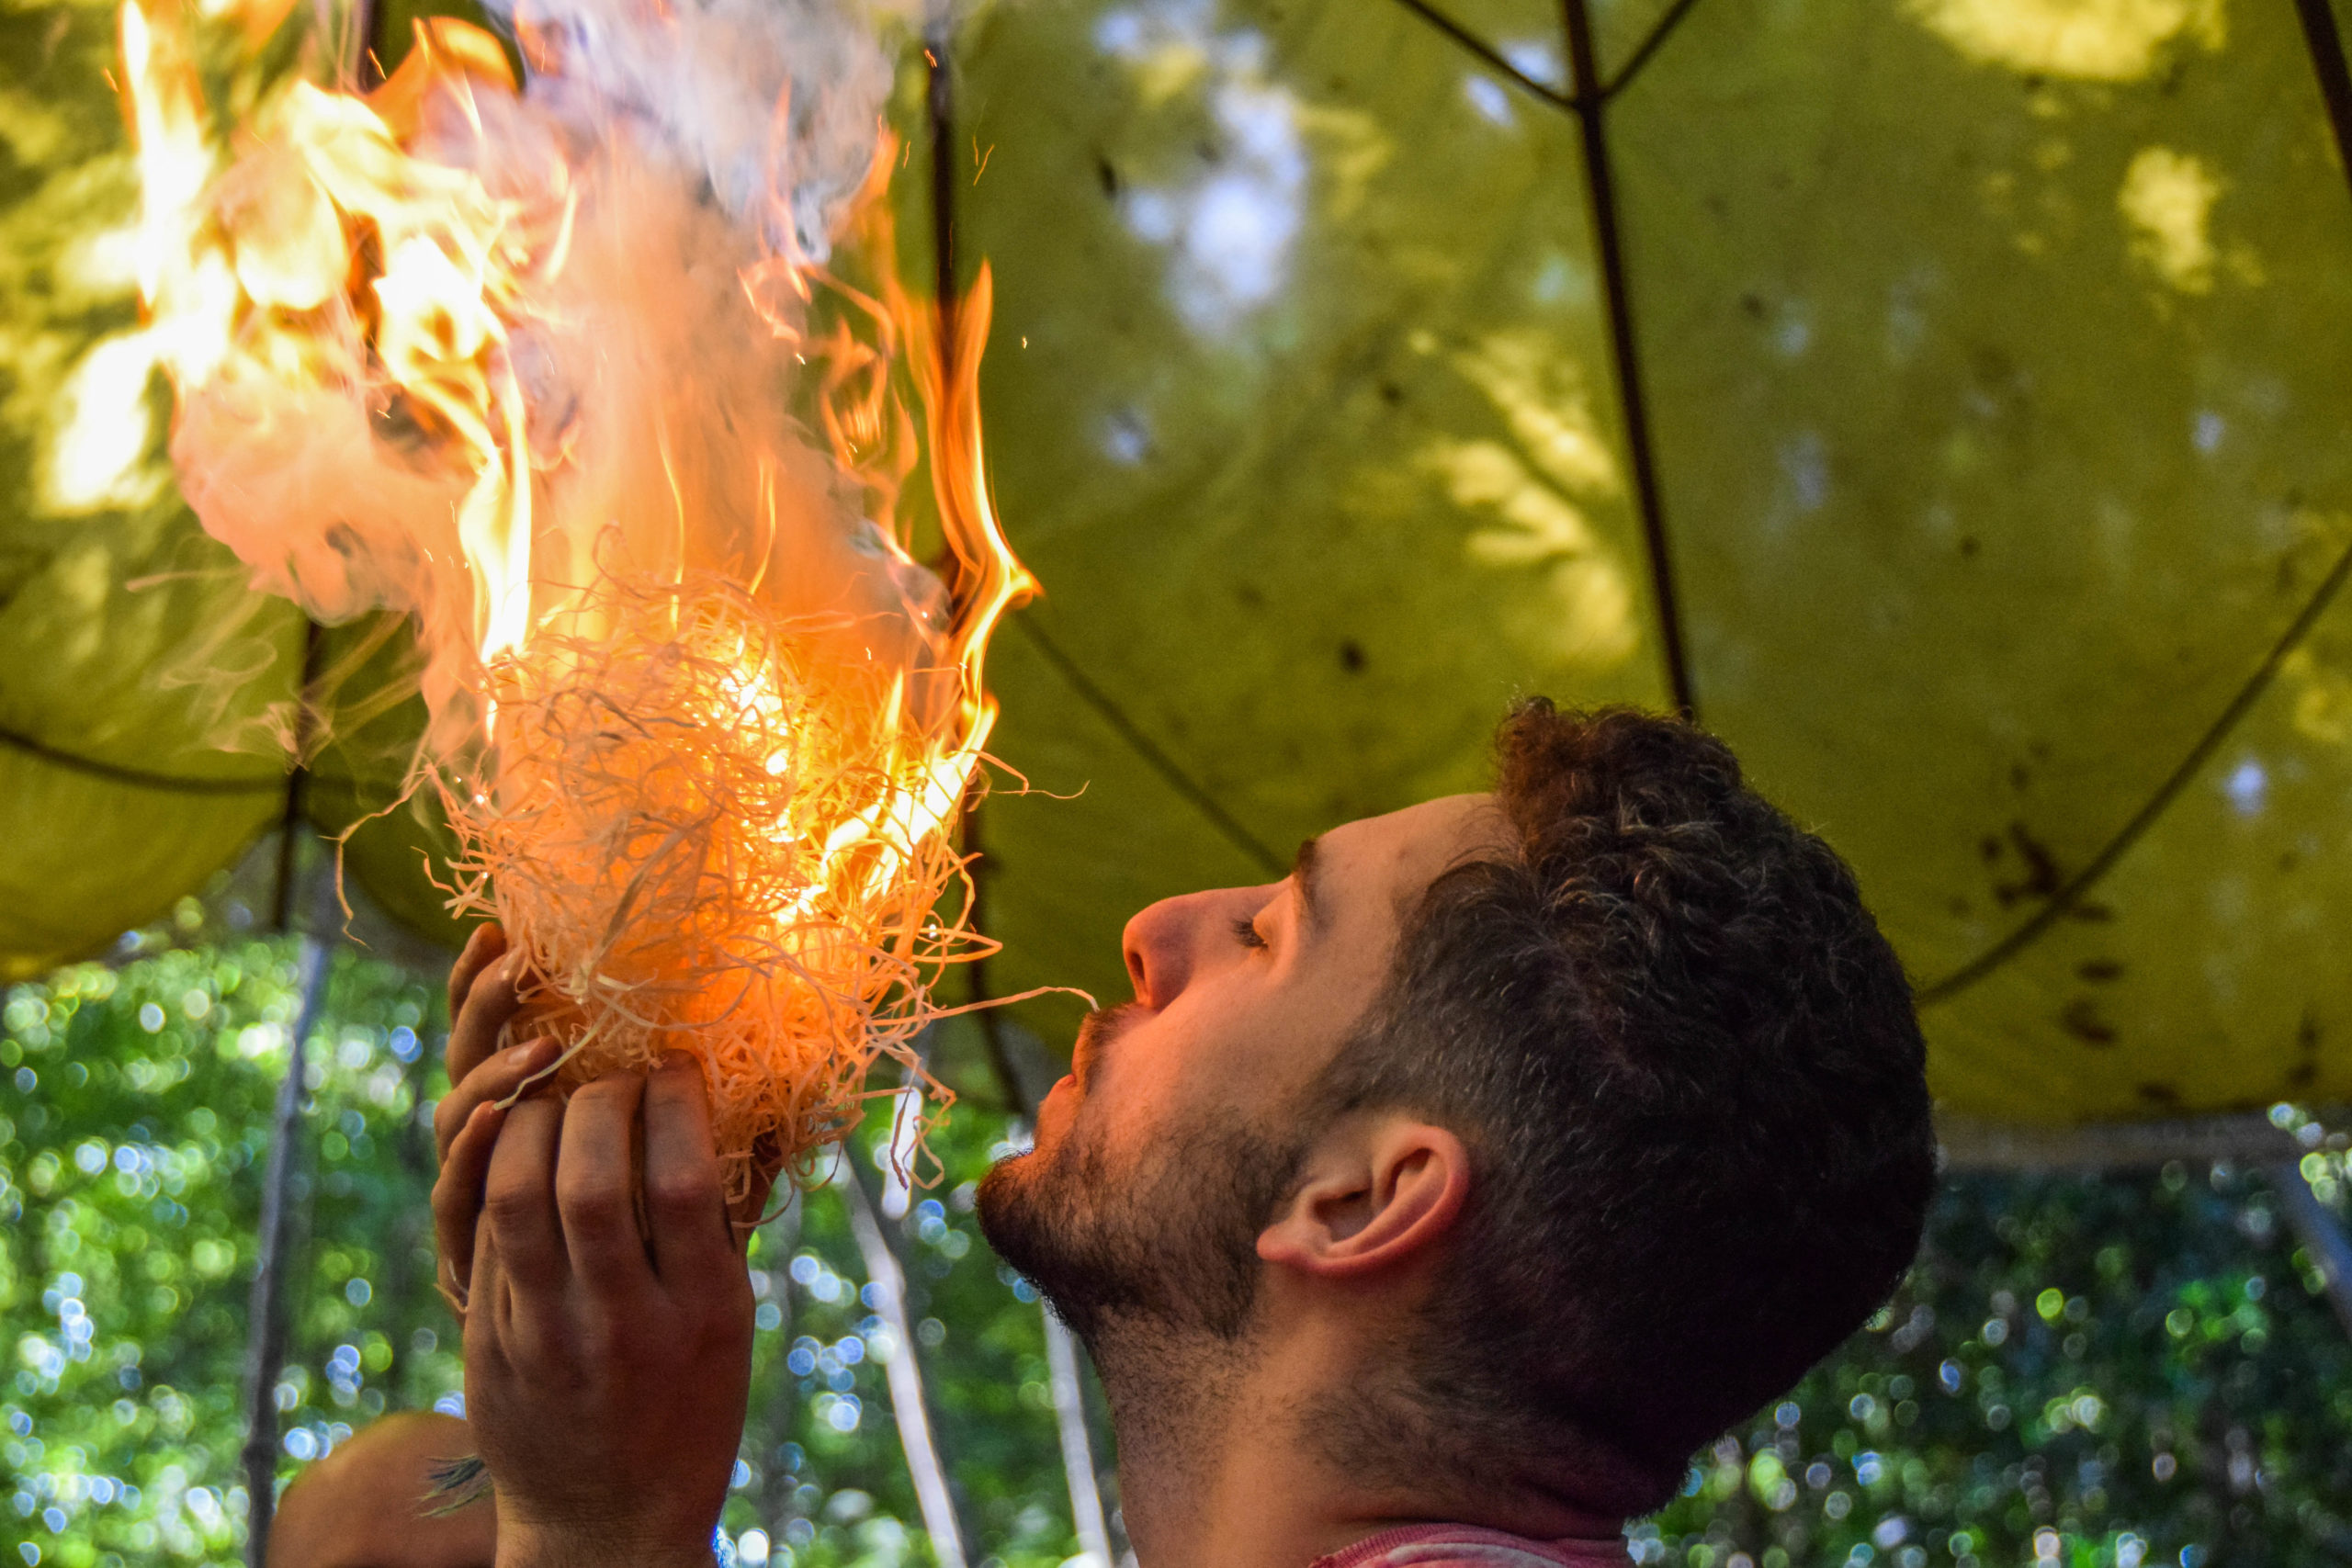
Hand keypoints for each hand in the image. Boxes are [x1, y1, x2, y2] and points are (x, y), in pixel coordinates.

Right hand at [434, 925, 783, 1304]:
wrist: (586, 1416)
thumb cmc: (649, 1289)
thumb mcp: (692, 1215)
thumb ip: (723, 1161)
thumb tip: (795, 1110)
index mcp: (548, 1115)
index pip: (509, 1027)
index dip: (498, 979)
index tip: (507, 926)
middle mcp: (503, 1146)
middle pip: (473, 1053)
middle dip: (486, 1000)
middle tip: (517, 954)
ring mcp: (479, 1199)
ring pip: (461, 1113)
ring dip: (493, 1066)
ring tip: (542, 1040)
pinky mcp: (466, 1258)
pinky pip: (455, 1196)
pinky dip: (471, 1153)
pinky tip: (496, 1115)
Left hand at [446, 1057, 754, 1567]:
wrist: (607, 1524)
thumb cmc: (690, 1407)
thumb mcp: (732, 1322)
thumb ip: (732, 1222)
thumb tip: (763, 1112)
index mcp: (701, 1313)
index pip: (685, 1181)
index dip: (676, 1103)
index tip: (676, 1065)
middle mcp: (622, 1323)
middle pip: (593, 1179)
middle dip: (600, 1101)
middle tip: (611, 1076)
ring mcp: (547, 1337)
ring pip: (518, 1197)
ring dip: (530, 1124)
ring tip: (555, 1102)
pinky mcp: (491, 1346)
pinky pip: (483, 1236)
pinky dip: (497, 1175)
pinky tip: (519, 1153)